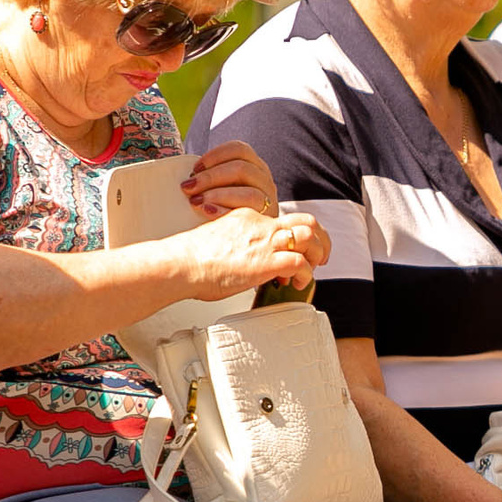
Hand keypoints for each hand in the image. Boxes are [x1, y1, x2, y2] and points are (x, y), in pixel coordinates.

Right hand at [171, 206, 329, 299]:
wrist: (180, 263)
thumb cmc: (192, 260)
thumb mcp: (222, 243)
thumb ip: (241, 248)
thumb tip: (249, 267)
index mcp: (249, 217)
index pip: (284, 219)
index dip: (296, 236)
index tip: (296, 252)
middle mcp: (261, 225)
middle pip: (306, 220)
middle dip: (320, 239)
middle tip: (320, 258)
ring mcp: (265, 241)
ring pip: (310, 236)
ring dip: (316, 255)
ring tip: (310, 271)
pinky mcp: (266, 261)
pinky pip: (300, 263)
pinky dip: (304, 275)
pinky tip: (294, 284)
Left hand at [178, 139, 278, 217]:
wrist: (249, 233)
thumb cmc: (227, 206)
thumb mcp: (223, 186)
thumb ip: (210, 178)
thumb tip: (185, 179)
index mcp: (254, 165)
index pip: (239, 149)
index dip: (215, 155)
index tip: (194, 168)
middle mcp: (264, 180)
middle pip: (242, 169)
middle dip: (211, 177)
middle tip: (188, 187)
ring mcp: (268, 201)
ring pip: (250, 193)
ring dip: (218, 195)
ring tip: (196, 201)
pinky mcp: (265, 221)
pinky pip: (248, 214)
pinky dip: (224, 211)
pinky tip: (207, 211)